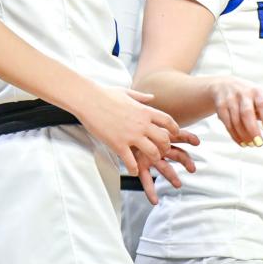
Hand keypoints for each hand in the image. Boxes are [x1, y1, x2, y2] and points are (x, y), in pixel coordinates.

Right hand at [78, 86, 199, 204]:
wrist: (88, 100)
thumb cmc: (105, 94)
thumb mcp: (127, 93)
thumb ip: (142, 97)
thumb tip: (152, 97)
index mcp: (145, 111)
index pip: (168, 121)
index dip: (174, 129)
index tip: (174, 134)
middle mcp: (141, 124)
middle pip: (164, 139)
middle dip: (166, 148)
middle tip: (162, 152)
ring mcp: (131, 135)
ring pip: (152, 152)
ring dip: (154, 159)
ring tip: (150, 163)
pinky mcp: (118, 144)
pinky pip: (131, 162)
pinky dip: (134, 169)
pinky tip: (133, 171)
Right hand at [209, 75, 262, 146]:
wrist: (224, 85)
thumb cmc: (249, 96)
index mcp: (257, 91)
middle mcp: (243, 94)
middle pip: (246, 113)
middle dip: (252, 130)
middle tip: (259, 144)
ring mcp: (230, 100)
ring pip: (235, 121)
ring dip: (244, 135)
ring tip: (252, 145)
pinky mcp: (220, 107)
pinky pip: (227, 124)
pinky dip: (235, 135)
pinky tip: (242, 143)